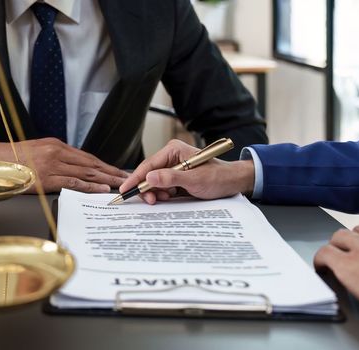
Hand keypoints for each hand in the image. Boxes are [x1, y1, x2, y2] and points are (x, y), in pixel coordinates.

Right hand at [0, 138, 127, 192]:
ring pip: (86, 171)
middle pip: (91, 162)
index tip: (117, 170)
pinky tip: (102, 190)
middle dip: (111, 171)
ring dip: (106, 179)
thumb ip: (51, 160)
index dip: (104, 164)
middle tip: (128, 177)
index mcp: (54, 145)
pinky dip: (90, 186)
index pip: (85, 156)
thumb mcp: (34, 154)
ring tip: (121, 185)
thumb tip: (68, 171)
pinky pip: (73, 182)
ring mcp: (51, 163)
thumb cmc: (7, 159)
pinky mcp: (46, 176)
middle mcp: (56, 151)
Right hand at [119, 139, 254, 203]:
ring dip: (156, 192)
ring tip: (167, 198)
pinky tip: (170, 197)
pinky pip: (162, 186)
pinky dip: (162, 194)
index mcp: (174, 150)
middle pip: (148, 173)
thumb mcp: (195, 179)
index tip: (126, 190)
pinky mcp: (175, 176)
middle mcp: (171, 156)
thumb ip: (171, 178)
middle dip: (147, 188)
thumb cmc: (218, 177)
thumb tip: (150, 178)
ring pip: (154, 182)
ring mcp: (173, 167)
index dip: (136, 178)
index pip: (148, 164)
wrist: (232, 182)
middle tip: (151, 201)